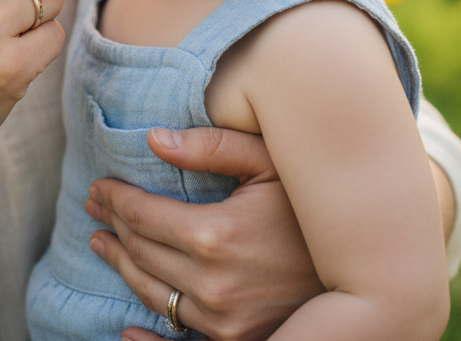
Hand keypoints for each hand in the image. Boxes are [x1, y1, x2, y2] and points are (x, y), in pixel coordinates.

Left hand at [86, 126, 324, 340]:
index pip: (141, 216)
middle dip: (112, 225)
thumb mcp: (268, 162)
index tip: (98, 185)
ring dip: (121, 266)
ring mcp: (224, 323)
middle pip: (140, 252)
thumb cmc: (313, 205)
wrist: (366, 270)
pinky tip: (126, 331)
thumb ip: (211, 147)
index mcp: (214, 236)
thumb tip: (152, 139)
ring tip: (103, 243)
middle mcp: (213, 286)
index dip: (114, 198)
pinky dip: (145, 340)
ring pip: (151, 294)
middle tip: (95, 206)